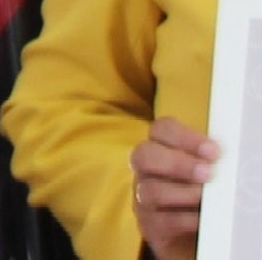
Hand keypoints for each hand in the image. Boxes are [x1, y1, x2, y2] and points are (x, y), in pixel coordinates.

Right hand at [130, 117, 219, 259]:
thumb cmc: (199, 195)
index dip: (185, 137)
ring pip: (149, 189)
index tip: (213, 151)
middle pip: (143, 154)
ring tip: (204, 198)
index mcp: (159, 147)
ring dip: (181, 193)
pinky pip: (160, 220)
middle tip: (206, 173)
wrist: (193, 233)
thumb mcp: (201, 172)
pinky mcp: (149, 224)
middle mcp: (145, 169)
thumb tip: (220, 158)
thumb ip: (204, 161)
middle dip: (176, 163)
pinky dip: (183, 219)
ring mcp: (142, 197)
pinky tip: (200, 219)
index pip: (162, 129)